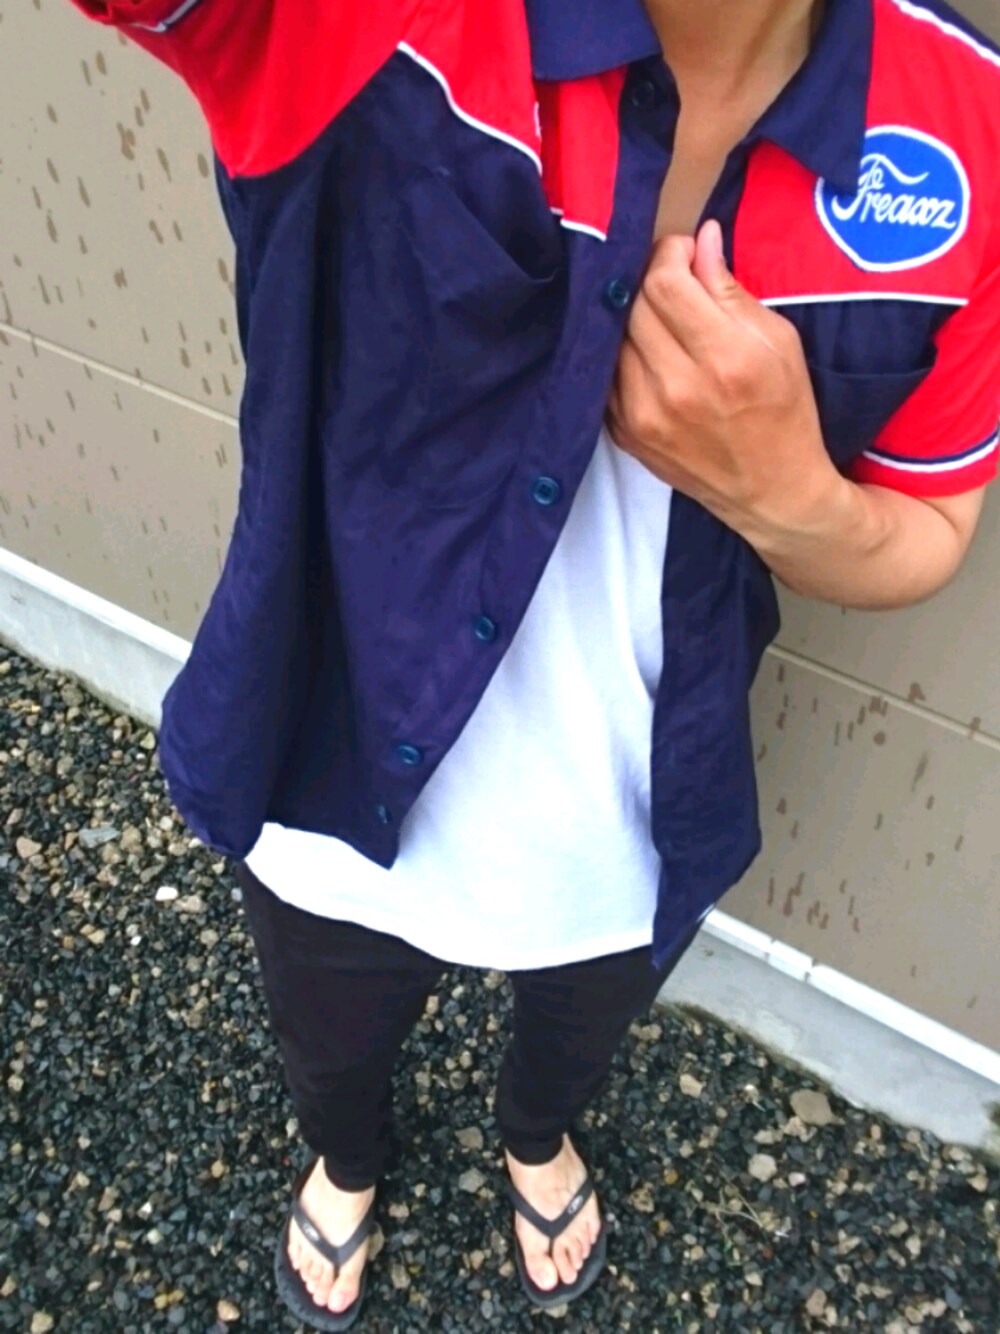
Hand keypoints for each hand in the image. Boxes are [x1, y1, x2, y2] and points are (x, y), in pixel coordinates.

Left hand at [606, 220, 841, 543]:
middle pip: (632, 305)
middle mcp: (675, 388)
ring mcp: (642, 415)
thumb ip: (732, 290)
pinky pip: (605, 373)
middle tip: (674, 280)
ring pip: (612, 336)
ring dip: (633, 316)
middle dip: (651, 279)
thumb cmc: (785, 411)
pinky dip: (622, 353)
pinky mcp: (624, 433)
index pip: (662, 283)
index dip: (668, 254)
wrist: (772, 491)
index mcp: (722, 359)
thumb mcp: (779, 342)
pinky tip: (648, 353)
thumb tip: (701, 240)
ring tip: (662, 318)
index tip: (684, 253)